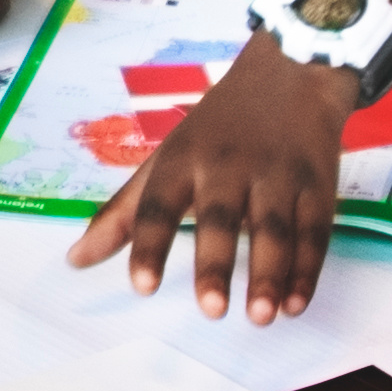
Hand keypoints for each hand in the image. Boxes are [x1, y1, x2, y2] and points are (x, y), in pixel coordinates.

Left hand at [73, 44, 350, 321]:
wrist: (291, 72)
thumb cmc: (217, 127)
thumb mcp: (166, 158)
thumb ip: (123, 213)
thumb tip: (75, 261)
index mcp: (183, 159)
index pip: (159, 205)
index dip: (149, 245)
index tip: (143, 286)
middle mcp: (228, 165)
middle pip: (220, 217)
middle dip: (216, 263)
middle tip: (210, 311)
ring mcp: (276, 174)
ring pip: (274, 228)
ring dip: (269, 275)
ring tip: (260, 317)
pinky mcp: (316, 184)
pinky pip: (313, 231)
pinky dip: (307, 270)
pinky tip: (295, 303)